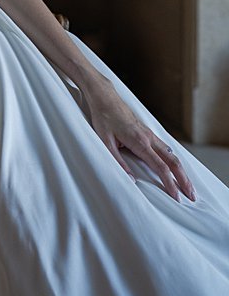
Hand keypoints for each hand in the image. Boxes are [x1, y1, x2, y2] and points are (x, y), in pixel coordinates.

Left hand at [82, 80, 196, 199]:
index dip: (170, 184)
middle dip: (184, 180)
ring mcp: (151, 135)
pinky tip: (176, 168)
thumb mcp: (105, 142)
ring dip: (182, 171)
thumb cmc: (103, 118)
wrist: (105, 98)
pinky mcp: (148, 133)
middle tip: (191, 196)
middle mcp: (150, 139)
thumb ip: (118, 161)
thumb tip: (131, 180)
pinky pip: (166, 149)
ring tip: (188, 185)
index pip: (160, 167)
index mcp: (140, 142)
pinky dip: (175, 161)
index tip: (176, 196)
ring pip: (172, 155)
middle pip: (173, 163)